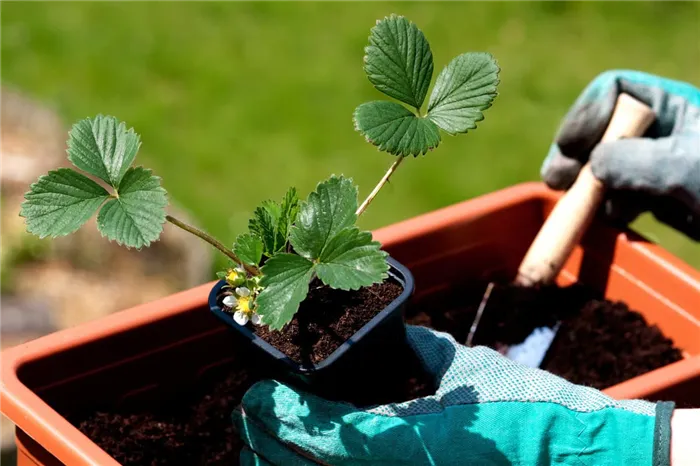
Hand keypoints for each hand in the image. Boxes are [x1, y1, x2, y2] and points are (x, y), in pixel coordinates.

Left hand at [233, 325, 673, 464]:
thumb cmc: (531, 412)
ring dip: (285, 460)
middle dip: (267, 441)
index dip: (277, 414)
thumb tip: (401, 334)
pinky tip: (314, 453)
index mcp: (403, 441)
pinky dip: (323, 464)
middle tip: (249, 413)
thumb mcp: (468, 371)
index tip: (252, 395)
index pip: (321, 432)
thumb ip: (425, 350)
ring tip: (265, 440)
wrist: (579, 460)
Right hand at [541, 70, 699, 239]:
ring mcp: (658, 166)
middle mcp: (661, 132)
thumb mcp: (687, 168)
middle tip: (556, 182)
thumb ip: (634, 161)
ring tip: (580, 206)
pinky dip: (604, 207)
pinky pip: (617, 196)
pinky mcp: (660, 199)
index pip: (613, 91)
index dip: (585, 114)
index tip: (573, 149)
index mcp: (674, 106)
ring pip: (603, 166)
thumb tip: (590, 166)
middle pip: (600, 129)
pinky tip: (604, 219)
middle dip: (575, 154)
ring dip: (586, 185)